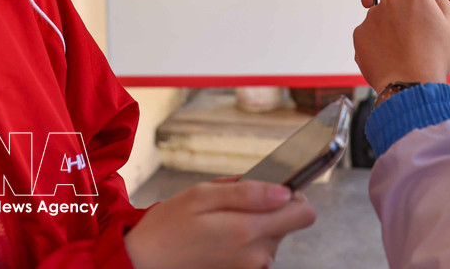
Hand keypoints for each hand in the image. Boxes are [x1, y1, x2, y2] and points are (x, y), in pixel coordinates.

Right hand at [125, 180, 316, 268]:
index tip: (273, 189)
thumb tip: (284, 191)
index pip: (305, 214)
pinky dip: (245, 238)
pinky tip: (218, 235)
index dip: (294, 195)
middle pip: (288, 222)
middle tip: (232, 203)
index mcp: (249, 231)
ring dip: (254, 222)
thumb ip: (248, 193)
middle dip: (268, 207)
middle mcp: (257, 256)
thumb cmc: (168, 226)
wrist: (144, 263)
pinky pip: (257, 248)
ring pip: (272, 234)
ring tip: (220, 220)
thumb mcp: (203, 195)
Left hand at [353, 0, 449, 91]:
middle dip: (407, 9)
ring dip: (391, 26)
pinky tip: (390, 54)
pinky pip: (371, 32)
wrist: (409, 85)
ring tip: (403, 48)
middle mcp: (391, 0)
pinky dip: (379, 40)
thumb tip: (434, 0)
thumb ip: (443, 5)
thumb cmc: (434, 58)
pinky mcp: (359, 34)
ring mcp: (372, 17)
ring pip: (383, 16)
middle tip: (415, 29)